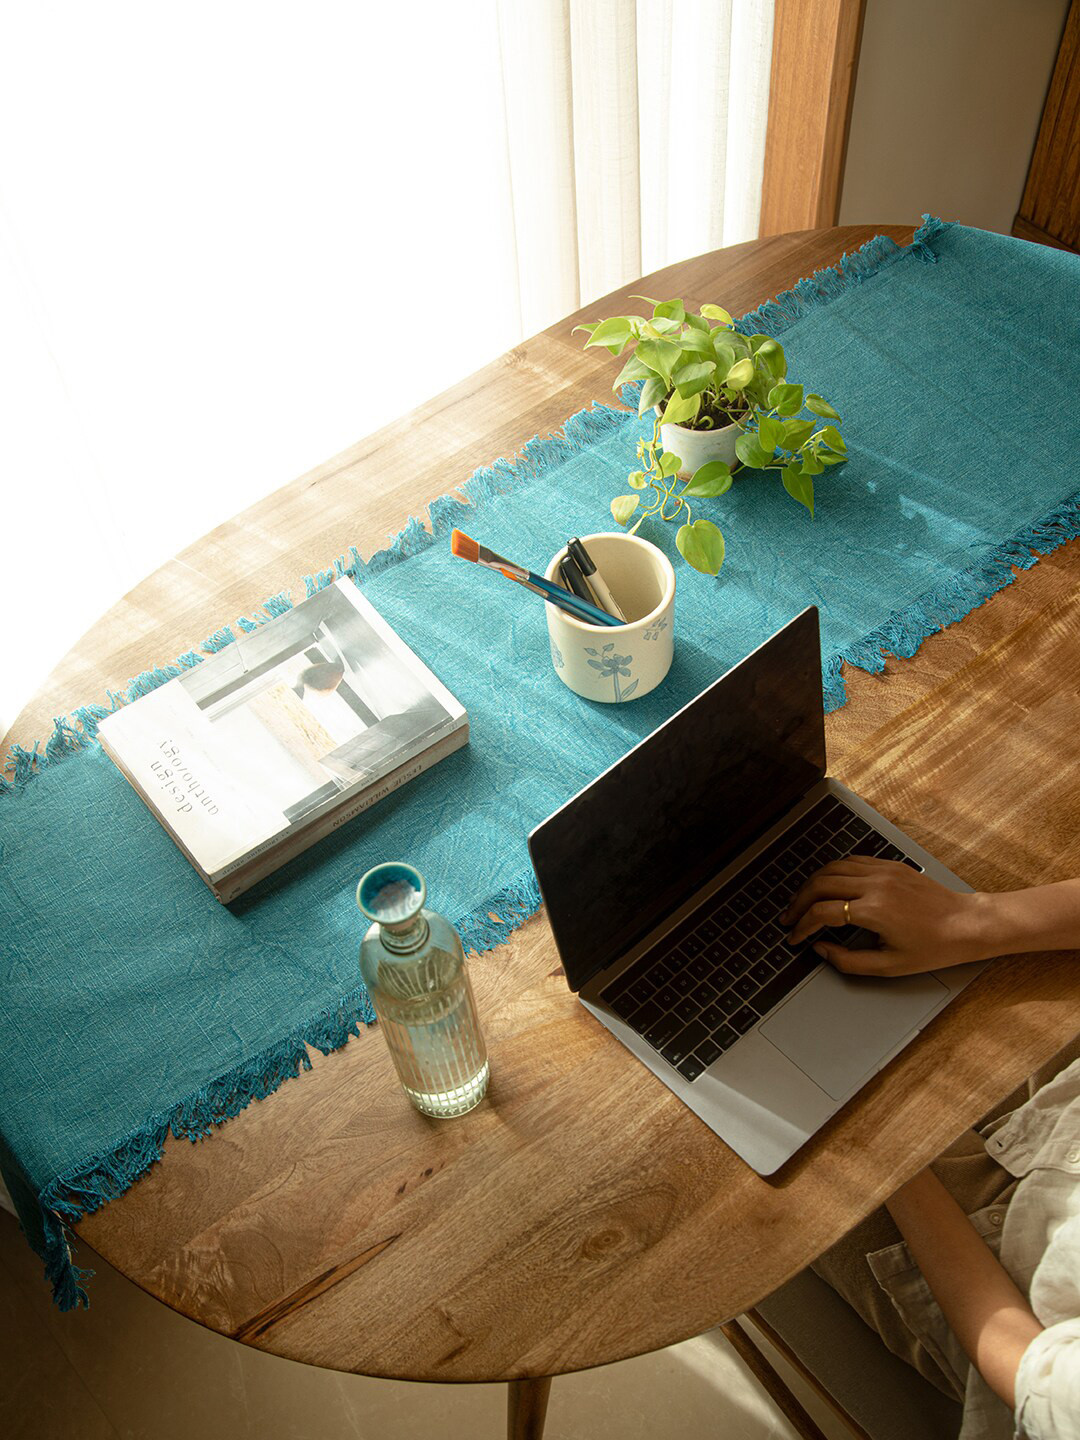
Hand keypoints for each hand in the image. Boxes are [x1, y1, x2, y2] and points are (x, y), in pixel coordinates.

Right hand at [780, 858, 988, 975]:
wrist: (967, 924)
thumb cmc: (934, 948)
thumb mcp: (890, 966)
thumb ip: (849, 961)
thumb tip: (821, 950)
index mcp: (874, 911)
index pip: (822, 912)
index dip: (802, 926)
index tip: (795, 938)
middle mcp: (875, 885)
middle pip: (820, 884)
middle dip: (798, 902)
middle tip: (789, 918)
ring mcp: (883, 870)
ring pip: (832, 867)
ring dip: (811, 884)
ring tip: (803, 901)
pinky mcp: (890, 865)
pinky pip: (851, 861)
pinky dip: (833, 872)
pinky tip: (828, 885)